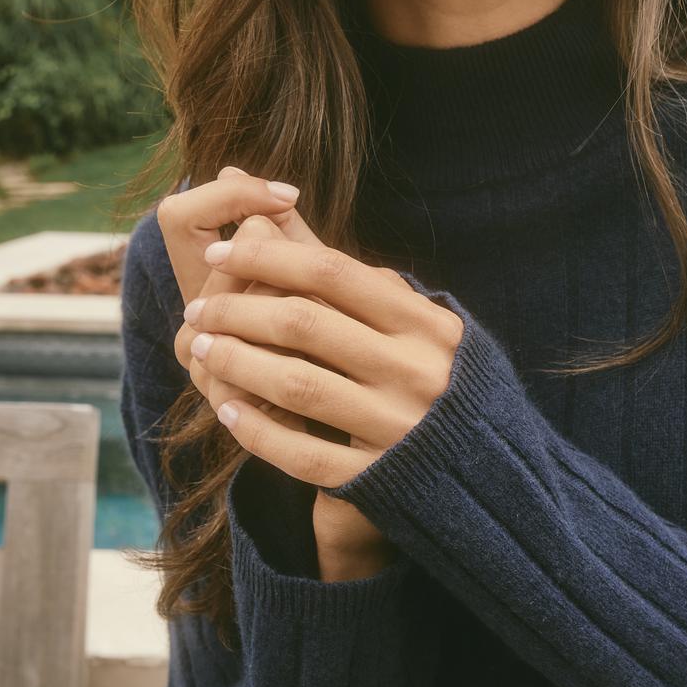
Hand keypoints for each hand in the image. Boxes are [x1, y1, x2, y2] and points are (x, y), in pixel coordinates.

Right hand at [161, 165, 321, 425]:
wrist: (349, 417)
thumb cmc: (333, 336)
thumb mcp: (311, 276)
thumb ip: (280, 231)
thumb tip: (230, 168)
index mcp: (205, 286)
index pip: (180, 218)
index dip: (227, 198)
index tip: (290, 196)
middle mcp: (191, 324)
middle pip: (225, 262)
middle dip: (282, 265)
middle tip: (327, 286)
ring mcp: (203, 365)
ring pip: (245, 304)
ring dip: (297, 310)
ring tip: (339, 330)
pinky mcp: (229, 404)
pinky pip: (260, 355)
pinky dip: (305, 354)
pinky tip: (338, 364)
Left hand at [183, 227, 464, 549]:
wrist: (489, 473)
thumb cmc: (437, 378)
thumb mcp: (409, 321)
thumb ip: (341, 271)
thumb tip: (267, 207)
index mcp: (427, 325)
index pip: (332, 273)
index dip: (266, 257)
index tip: (217, 252)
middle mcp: (416, 371)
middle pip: (305, 324)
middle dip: (237, 310)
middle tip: (198, 309)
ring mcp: (398, 427)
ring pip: (297, 385)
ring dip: (236, 363)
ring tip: (201, 350)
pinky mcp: (378, 479)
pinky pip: (303, 454)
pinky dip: (259, 430)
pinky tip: (229, 410)